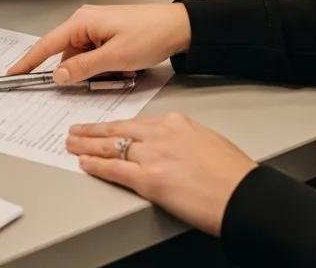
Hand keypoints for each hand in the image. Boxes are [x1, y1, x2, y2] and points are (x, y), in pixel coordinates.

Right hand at [5, 3, 190, 82]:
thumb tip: (57, 77)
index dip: (28, 61)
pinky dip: (105, 69)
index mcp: (82, 22)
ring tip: (122, 72)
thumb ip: (83, 68)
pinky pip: (96, 58)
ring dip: (96, 73)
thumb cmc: (149, 35)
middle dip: (80, 74)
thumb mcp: (115, 58)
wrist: (178, 26)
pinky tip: (123, 70)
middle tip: (103, 80)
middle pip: (67, 56)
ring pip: (83, 60)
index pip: (47, 44)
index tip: (12, 74)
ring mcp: (97, 29)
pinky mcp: (107, 36)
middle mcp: (85, 22)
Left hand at [66, 113, 256, 235]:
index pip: (136, 123)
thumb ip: (182, 140)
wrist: (242, 194)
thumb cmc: (233, 174)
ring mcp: (153, 155)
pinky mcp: (150, 179)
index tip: (104, 127)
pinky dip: (96, 166)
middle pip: (118, 130)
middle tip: (76, 130)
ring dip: (87, 145)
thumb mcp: (206, 141)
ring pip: (110, 146)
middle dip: (93, 131)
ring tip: (72, 144)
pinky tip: (84, 163)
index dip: (115, 126)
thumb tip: (169, 149)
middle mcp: (160, 134)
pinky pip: (115, 169)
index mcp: (175, 122)